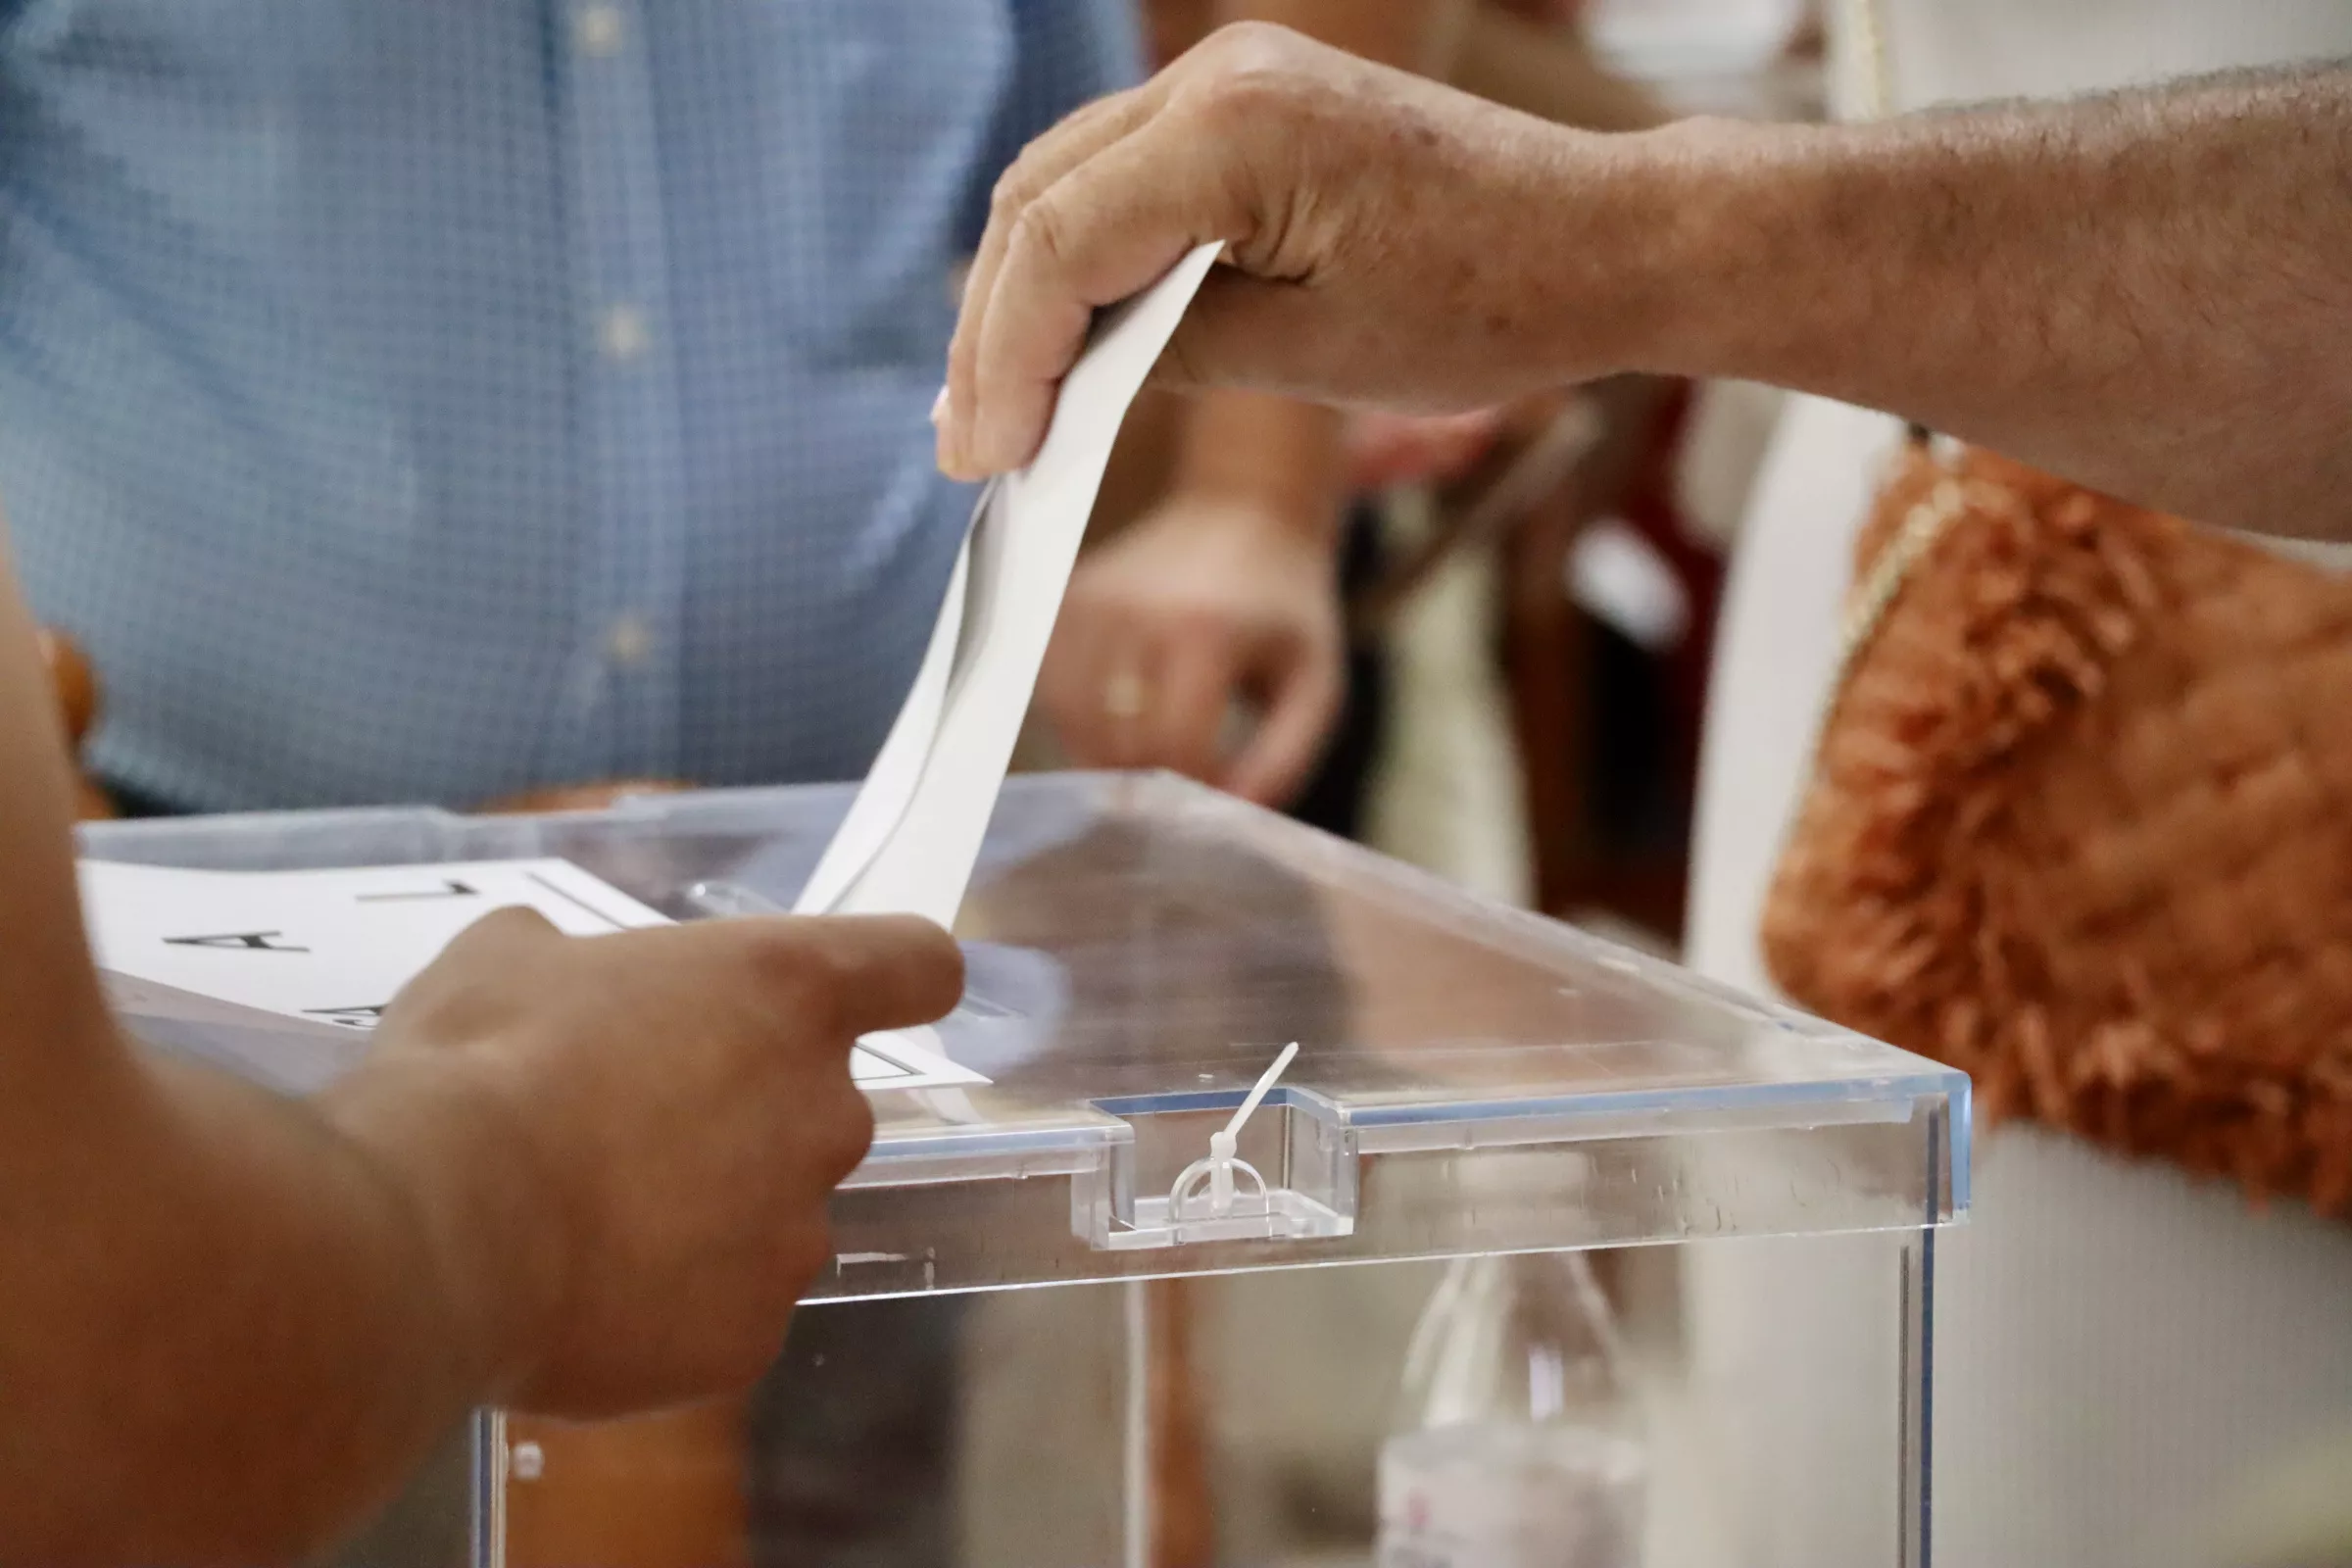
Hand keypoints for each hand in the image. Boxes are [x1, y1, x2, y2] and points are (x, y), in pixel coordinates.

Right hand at [323, 908, 962, 1417]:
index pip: (918, 965)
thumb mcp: (505, 960)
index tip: (866, 994)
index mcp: (788, 991)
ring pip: (771, 1218)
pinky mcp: (751, 1338)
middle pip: (821, 1106)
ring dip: (704, 1217)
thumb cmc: (482, 1066)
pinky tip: (580, 1295)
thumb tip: (553, 971)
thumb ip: (568, 959)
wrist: (440, 1234)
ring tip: (585, 1223)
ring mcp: (797, 1235)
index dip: (896, 976)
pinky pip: (723, 1313)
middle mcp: (825, 1111)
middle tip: (627, 1127)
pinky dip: (668, 1308)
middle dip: (742, 1116)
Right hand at [940, 22, 1647, 477]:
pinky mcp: (1250, 103)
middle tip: (970, 449)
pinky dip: (1084, 257)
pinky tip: (1065, 335)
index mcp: (1234, 131)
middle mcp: (1219, 77)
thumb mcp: (1308, 359)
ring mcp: (1232, 78)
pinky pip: (1125, 174)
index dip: (1005, 360)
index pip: (1059, 244)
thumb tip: (1064, 378)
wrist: (1599, 238)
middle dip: (995, 334)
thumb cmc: (1486, 306)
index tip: (985, 457)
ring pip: (1067, 183)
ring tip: (997, 407)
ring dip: (1026, 295)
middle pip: (1040, 204)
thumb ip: (1167, 355)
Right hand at [1041, 496, 1343, 805]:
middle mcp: (1136, 611)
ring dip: (1110, 754)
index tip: (1219, 786)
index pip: (1175, 748)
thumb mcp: (1315, 686)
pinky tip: (1121, 714)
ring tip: (1153, 749)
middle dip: (1151, 777)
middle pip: (1119, 741)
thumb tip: (1228, 817)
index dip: (1196, 786)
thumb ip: (1281, 760)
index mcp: (1205, 630)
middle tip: (1186, 774)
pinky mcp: (1067, 601)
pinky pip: (1052, 691)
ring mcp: (1091, 602)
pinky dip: (1080, 720)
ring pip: (1074, 722)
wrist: (1245, 516)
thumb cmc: (1286, 612)